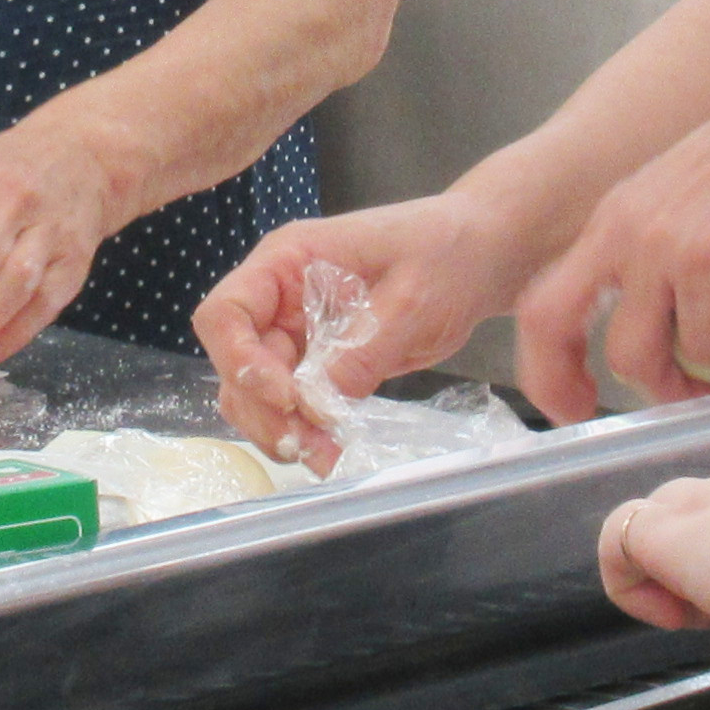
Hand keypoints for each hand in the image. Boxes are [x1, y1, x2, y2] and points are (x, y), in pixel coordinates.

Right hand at [195, 195, 525, 461]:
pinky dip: (303, 430)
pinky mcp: (320, 360)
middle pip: (235, 361)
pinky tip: (329, 450)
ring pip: (256, 390)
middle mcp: (280, 296)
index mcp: (288, 261)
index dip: (240, 360)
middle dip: (263, 409)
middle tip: (307, 446)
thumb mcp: (410, 300)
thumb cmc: (448, 253)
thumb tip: (316, 405)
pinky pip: (294, 401)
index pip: (226, 313)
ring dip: (278, 428)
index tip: (286, 397)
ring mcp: (297, 330)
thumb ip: (361, 351)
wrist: (483, 255)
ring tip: (322, 456)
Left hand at [514, 42, 709, 419]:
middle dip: (564, 384)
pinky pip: (706, 346)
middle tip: (603, 414)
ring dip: (675, 384)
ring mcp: (661, 246)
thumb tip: (678, 337)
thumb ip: (667, 262)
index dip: (543, 358)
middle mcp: (624, 230)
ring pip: (633, 355)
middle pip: (551, 324)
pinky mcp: (709, 263)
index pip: (544, 296)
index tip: (569, 396)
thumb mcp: (692, 206)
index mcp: (615, 216)